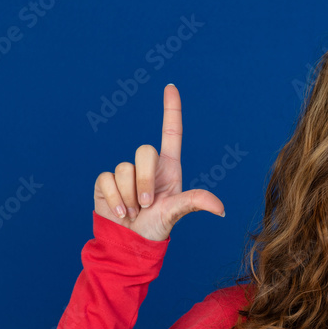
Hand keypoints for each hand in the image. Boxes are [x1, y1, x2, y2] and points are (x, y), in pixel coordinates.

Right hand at [93, 84, 225, 241]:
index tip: (171, 87)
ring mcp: (126, 172)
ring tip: (134, 211)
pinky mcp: (106, 181)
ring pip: (124, 169)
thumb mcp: (177, 212)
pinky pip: (107, 180)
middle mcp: (147, 166)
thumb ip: (196, 203)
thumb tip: (221, 208)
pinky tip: (120, 212)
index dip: (171, 110)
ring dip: (130, 196)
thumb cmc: (158, 225)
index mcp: (168, 167)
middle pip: (144, 151)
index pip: (171, 132)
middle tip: (146, 204)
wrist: (131, 241)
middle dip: (145, 181)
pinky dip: (115, 199)